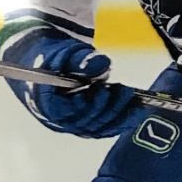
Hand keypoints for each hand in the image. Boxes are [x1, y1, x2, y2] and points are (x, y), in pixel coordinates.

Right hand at [2, 29, 139, 138]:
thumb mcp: (64, 52)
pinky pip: (103, 128)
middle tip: (125, 90)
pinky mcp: (84, 123)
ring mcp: (72, 124)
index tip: (103, 90)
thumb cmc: (52, 57)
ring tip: (136, 100)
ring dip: (118, 116)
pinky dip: (121, 121)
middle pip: (85, 122)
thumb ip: (80, 59)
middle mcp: (57, 119)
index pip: (66, 112)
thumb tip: (99, 64)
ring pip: (97, 128)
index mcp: (45, 102)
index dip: (87, 104)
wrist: (47, 62)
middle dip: (108, 107)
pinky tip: (136, 111)